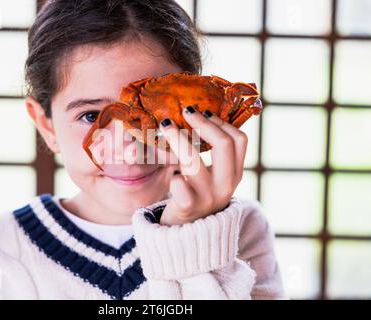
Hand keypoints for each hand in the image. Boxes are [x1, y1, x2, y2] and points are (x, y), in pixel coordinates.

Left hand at [158, 107, 247, 225]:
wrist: (188, 237)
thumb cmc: (197, 197)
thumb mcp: (213, 177)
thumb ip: (214, 155)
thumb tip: (202, 116)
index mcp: (235, 174)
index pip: (240, 141)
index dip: (222, 122)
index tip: (204, 110)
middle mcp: (226, 185)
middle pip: (223, 144)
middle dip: (203, 123)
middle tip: (186, 110)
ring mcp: (208, 197)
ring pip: (194, 160)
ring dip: (177, 138)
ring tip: (165, 125)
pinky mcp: (188, 207)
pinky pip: (179, 184)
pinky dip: (172, 173)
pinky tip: (169, 171)